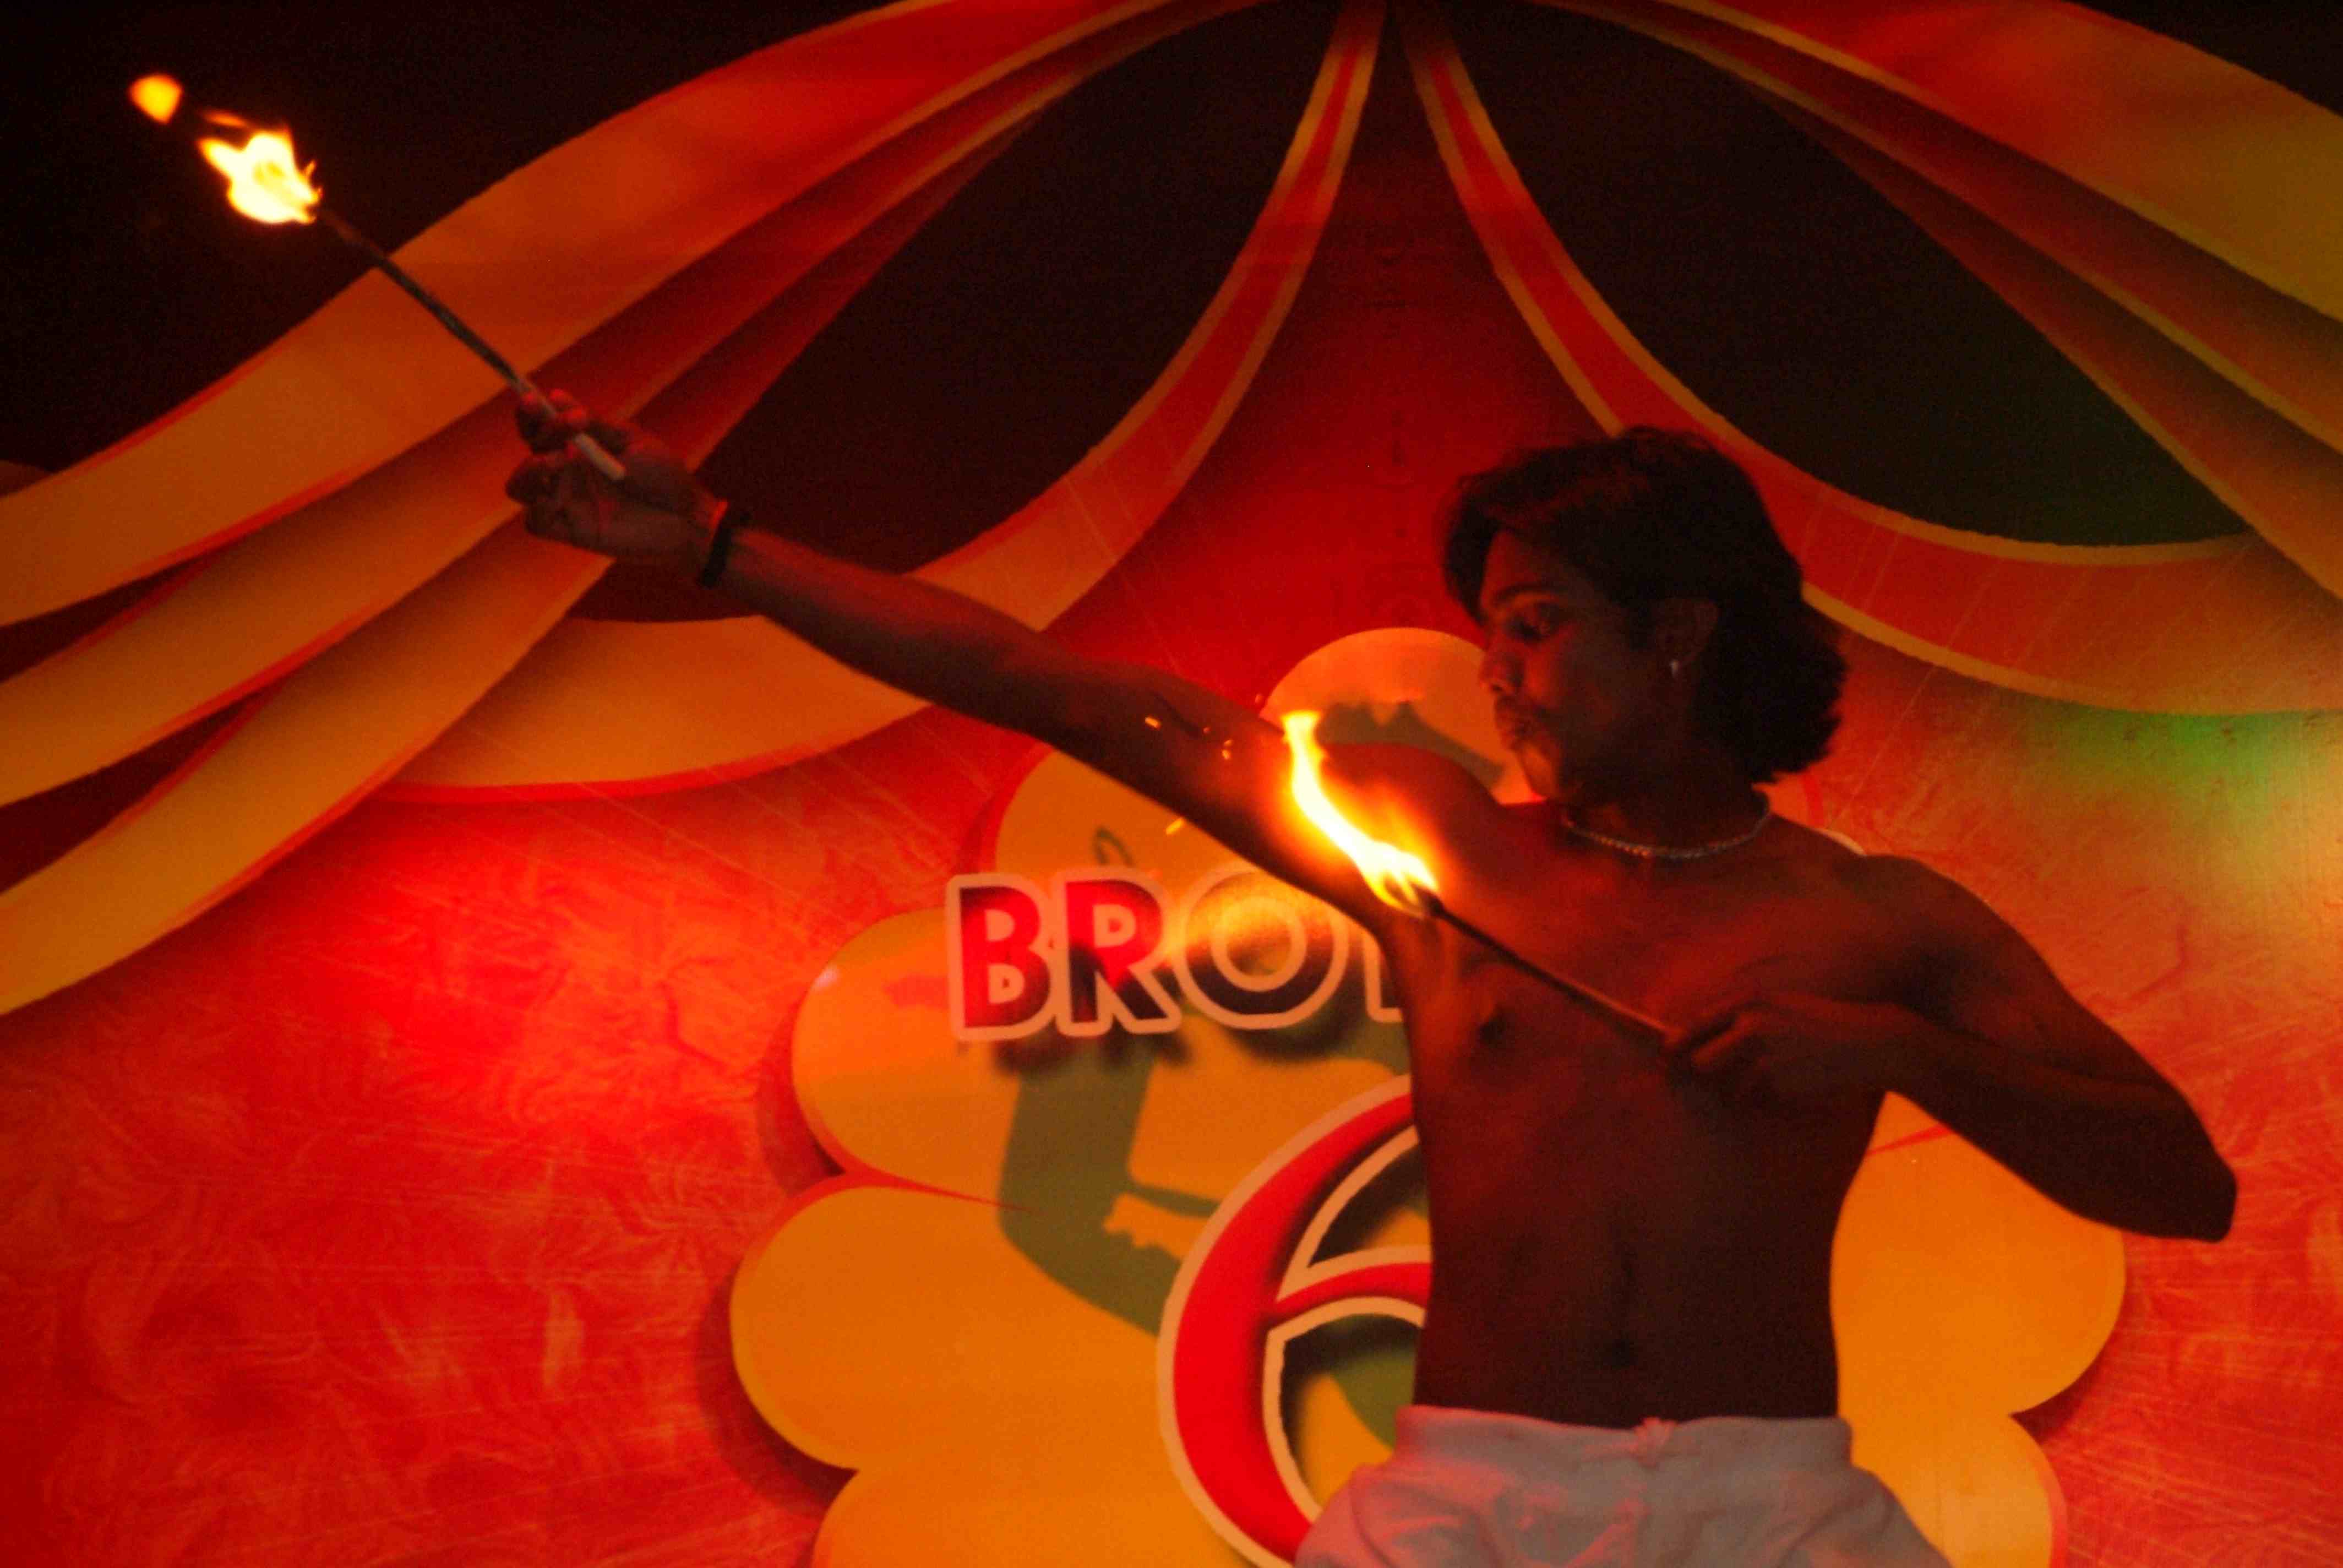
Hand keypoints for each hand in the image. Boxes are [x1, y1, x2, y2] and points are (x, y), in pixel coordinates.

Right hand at [505, 391, 712, 564]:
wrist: (688, 517)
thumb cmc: (664, 477)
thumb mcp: (630, 442)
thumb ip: (593, 426)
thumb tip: (556, 396)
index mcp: (579, 447)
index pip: (541, 427)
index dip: (530, 413)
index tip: (535, 399)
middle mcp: (567, 473)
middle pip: (529, 449)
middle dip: (540, 431)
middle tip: (570, 426)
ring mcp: (568, 501)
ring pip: (520, 487)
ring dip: (528, 470)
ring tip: (555, 460)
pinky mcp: (573, 531)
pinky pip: (536, 523)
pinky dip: (536, 509)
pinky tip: (554, 498)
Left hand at [1664, 991, 1915, 1103]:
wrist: (1870, 1042)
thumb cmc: (1821, 1026)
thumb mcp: (1780, 1007)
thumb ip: (1740, 1018)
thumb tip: (1694, 1039)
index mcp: (1749, 1001)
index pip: (1693, 1025)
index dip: (1672, 1046)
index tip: (1663, 1061)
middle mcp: (1750, 1023)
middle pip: (1698, 1062)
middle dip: (1698, 1078)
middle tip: (1705, 1088)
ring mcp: (1764, 1052)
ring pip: (1724, 1087)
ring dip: (1737, 1092)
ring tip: (1769, 1082)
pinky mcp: (1779, 1079)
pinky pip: (1754, 1099)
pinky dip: (1766, 1101)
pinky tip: (1791, 1087)